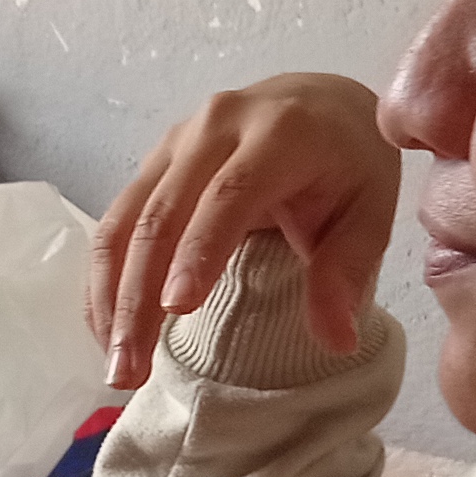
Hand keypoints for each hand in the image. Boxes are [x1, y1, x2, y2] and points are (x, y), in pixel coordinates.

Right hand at [89, 73, 403, 387]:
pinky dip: (105, 283)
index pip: (229, 193)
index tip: (176, 309)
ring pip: (125, 222)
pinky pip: (115, 224)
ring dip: (110, 298)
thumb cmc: (347, 164)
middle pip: (163, 215)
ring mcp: (175, 143)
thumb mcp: (370, 213)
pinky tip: (108, 332)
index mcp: (279, 133)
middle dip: (138, 298)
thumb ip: (347, 273)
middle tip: (129, 371)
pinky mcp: (152, 165)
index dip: (199, 250)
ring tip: (115, 365)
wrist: (319, 106)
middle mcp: (216, 127)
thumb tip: (336, 341)